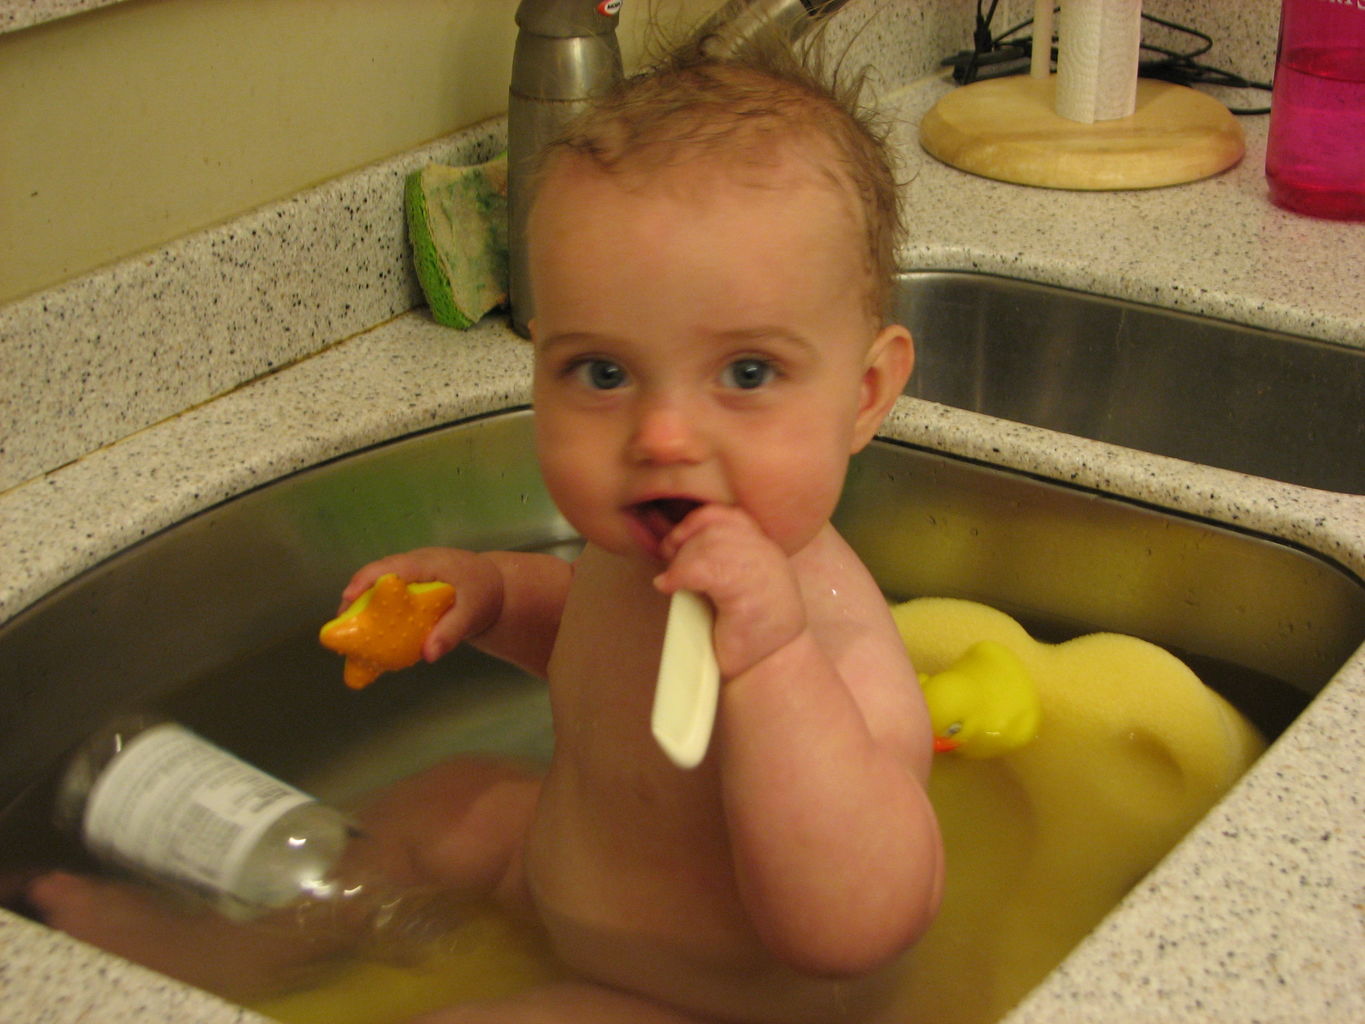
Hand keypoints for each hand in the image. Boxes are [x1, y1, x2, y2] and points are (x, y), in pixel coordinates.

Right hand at [340, 547, 503, 661]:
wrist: (495, 587)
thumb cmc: (483, 594)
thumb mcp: (472, 614)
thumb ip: (451, 633)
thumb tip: (428, 656)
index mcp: (426, 563)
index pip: (389, 567)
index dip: (365, 581)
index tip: (348, 600)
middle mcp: (412, 564)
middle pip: (375, 575)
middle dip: (355, 598)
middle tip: (341, 626)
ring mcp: (409, 574)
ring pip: (377, 585)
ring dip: (361, 606)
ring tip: (349, 634)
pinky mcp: (409, 586)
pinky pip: (386, 595)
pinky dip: (375, 612)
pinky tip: (368, 636)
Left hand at [654, 505, 805, 679]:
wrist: (771, 670)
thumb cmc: (749, 634)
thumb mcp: (739, 586)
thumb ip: (720, 560)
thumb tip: (674, 542)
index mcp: (765, 549)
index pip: (726, 514)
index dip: (694, 524)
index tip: (676, 545)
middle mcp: (767, 556)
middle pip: (714, 524)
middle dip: (682, 540)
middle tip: (670, 565)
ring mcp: (761, 574)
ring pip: (708, 543)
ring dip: (681, 561)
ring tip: (673, 581)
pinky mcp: (748, 597)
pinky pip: (705, 569)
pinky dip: (679, 575)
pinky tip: (670, 587)